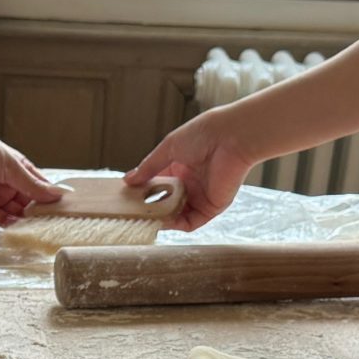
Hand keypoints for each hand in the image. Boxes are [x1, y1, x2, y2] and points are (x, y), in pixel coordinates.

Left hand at [0, 117, 62, 225]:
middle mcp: (10, 186)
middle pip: (30, 206)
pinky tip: (22, 231)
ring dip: (27, 224)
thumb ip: (33, 185)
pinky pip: (0, 221)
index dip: (51, 201)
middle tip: (55, 226)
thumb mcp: (13, 167)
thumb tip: (59, 194)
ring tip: (41, 232)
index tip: (65, 211)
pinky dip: (11, 227)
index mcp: (20, 172)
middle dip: (40, 216)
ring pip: (16, 215)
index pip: (40, 190)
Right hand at [128, 108, 254, 230]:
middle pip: (165, 202)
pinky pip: (190, 221)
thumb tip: (128, 180)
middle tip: (132, 211)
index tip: (127, 197)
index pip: (157, 185)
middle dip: (149, 207)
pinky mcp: (211, 207)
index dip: (143, 192)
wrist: (230, 138)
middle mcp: (189, 184)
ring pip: (176, 214)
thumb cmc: (202, 135)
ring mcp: (200, 197)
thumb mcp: (168, 148)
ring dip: (160, 217)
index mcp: (179, 168)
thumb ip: (149, 167)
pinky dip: (176, 224)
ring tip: (144, 218)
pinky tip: (163, 221)